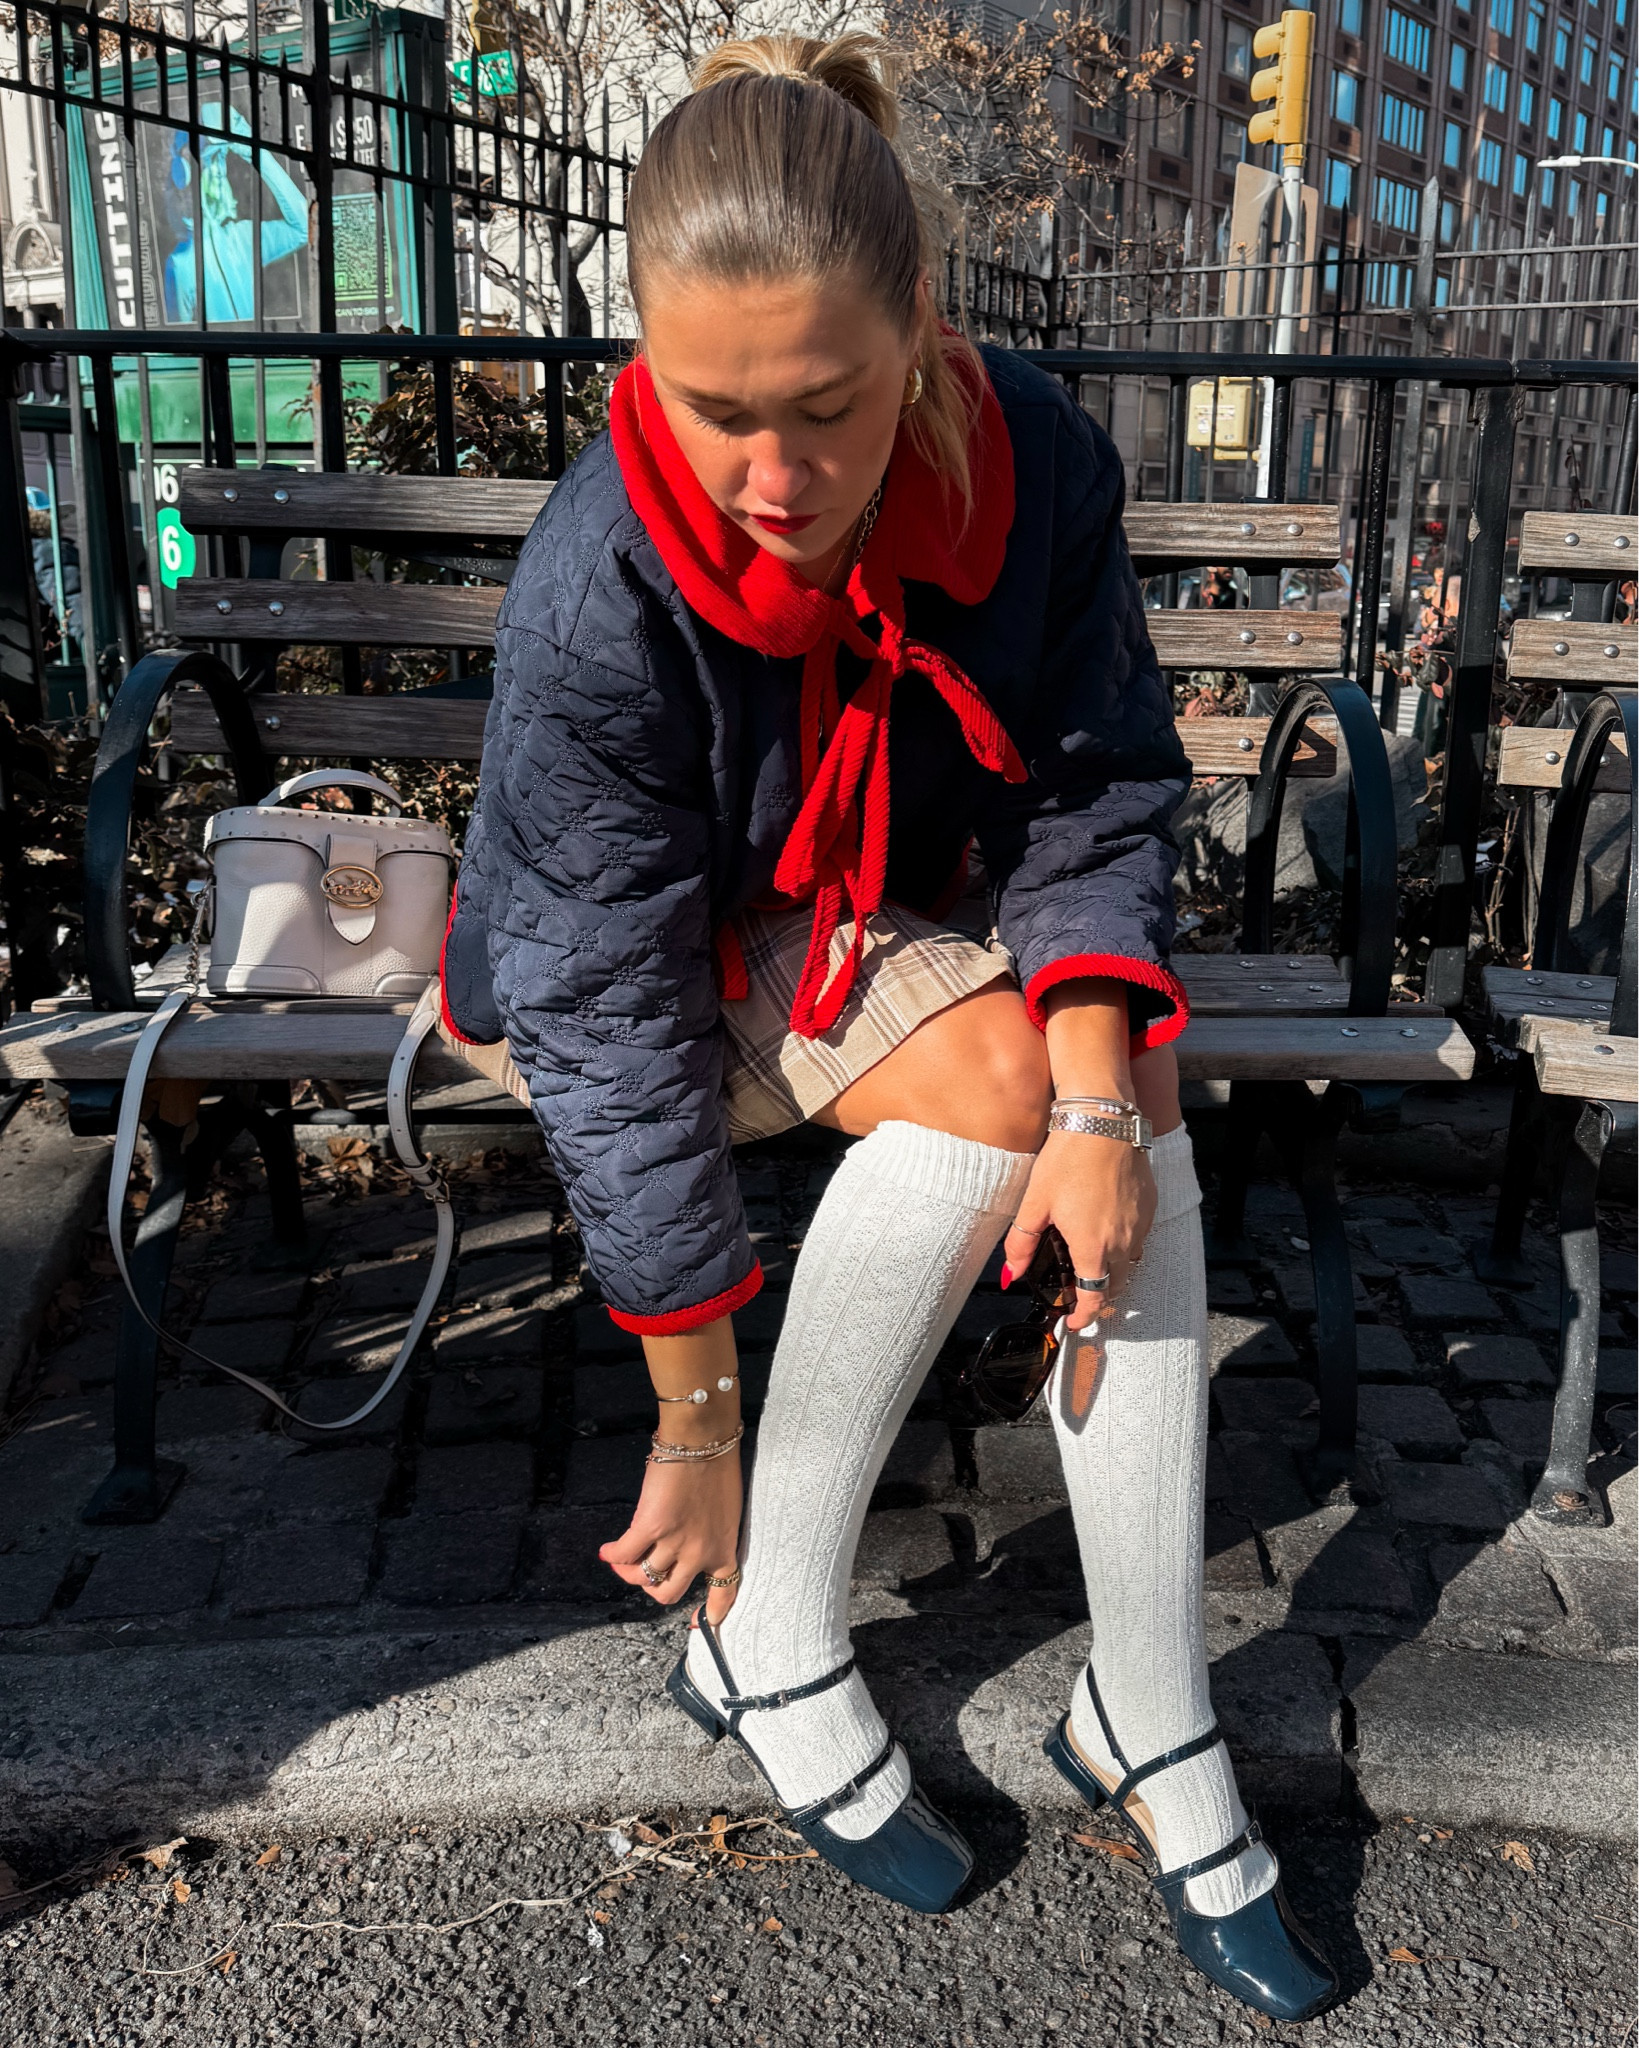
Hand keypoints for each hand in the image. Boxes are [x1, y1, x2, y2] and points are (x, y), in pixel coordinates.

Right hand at [599, 1448, 742, 1622]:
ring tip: (620, 1560)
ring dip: (627, 1572)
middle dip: (653, 1588)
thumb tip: (681, 1543)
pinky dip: (612, 1554)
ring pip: (642, 1577)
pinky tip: (607, 1549)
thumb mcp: (726, 1509)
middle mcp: (700, 1553)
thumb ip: (708, 1532)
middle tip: (644, 1573)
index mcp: (724, 1548)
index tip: (698, 1623)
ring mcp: (674, 1543)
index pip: (723, 1593)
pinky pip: (623, 1554)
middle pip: (669, 1593)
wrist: (702, 1441)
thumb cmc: (718, 1465)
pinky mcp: (650, 1527)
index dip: (709, 1615)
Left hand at [1003, 1128, 1156, 1332]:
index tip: (1073, 1321)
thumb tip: (1010, 1274)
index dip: (1083, 1316)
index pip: (1094, 1299)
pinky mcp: (1149, 1205)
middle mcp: (1123, 1242)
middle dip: (1098, 1295)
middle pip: (1116, 1284)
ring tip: (1091, 1260)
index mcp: (1094, 1248)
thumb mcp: (1035, 1202)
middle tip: (1077, 1292)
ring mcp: (1140, 1224)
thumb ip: (1023, 1243)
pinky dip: (1125, 1243)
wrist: (1103, 1121)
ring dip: (1113, 1269)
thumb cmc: (1068, 1158)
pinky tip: (1105, 1227)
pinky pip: (1139, 1236)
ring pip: (1131, 1262)